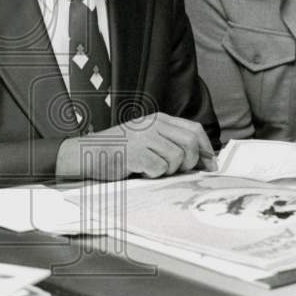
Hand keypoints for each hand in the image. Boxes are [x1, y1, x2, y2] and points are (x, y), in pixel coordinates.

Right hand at [55, 112, 215, 180]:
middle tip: (179, 171)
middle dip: (191, 163)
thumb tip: (201, 160)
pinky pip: (159, 169)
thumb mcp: (145, 138)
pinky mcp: (134, 153)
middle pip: (190, 144)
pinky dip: (153, 176)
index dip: (206, 149)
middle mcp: (152, 125)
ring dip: (169, 171)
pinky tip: (140, 172)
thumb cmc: (117, 150)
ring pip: (177, 158)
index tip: (210, 165)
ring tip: (153, 170)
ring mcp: (143, 138)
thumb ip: (169, 142)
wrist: (85, 154)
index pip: (194, 130)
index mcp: (157, 119)